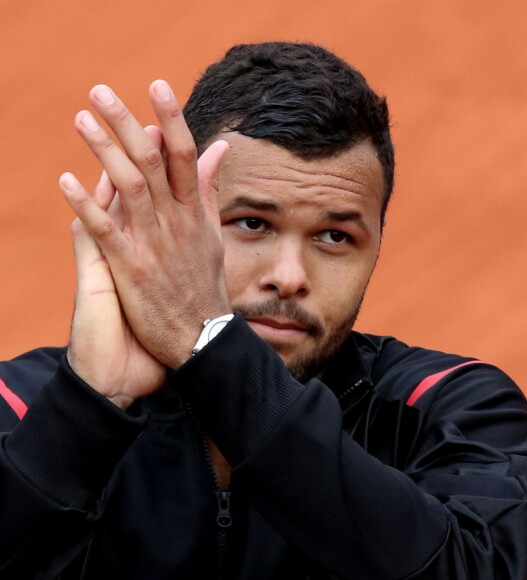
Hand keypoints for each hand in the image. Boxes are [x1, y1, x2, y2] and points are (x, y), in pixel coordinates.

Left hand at [60, 81, 230, 369]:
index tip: (156, 85)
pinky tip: (64, 180)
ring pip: (129, 187)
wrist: (201, 337)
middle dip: (127, 123)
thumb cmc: (204, 284)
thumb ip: (208, 189)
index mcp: (194, 213)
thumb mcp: (213, 234)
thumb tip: (218, 148)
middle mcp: (175, 223)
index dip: (171, 119)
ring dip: (104, 151)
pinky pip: (107, 231)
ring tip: (82, 119)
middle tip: (101, 91)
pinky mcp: (132, 269)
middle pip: (152, 162)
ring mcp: (153, 245)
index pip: (184, 156)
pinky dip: (85, 204)